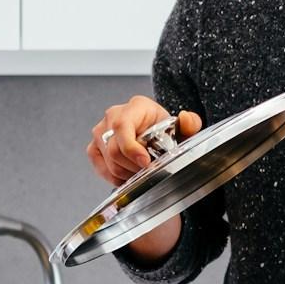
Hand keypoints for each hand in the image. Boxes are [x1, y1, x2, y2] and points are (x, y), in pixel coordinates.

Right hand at [87, 96, 203, 183]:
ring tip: (140, 172)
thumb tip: (186, 118)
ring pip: (108, 161)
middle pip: (114, 149)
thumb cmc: (164, 130)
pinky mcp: (94, 147)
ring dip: (126, 172)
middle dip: (132, 166)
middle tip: (148, 171)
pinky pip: (101, 167)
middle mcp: (113, 116)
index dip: (131, 148)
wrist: (154, 134)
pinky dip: (115, 177)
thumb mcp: (181, 128)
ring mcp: (100, 132)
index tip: (145, 163)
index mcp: (135, 107)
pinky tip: (128, 175)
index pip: (122, 126)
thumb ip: (190, 123)